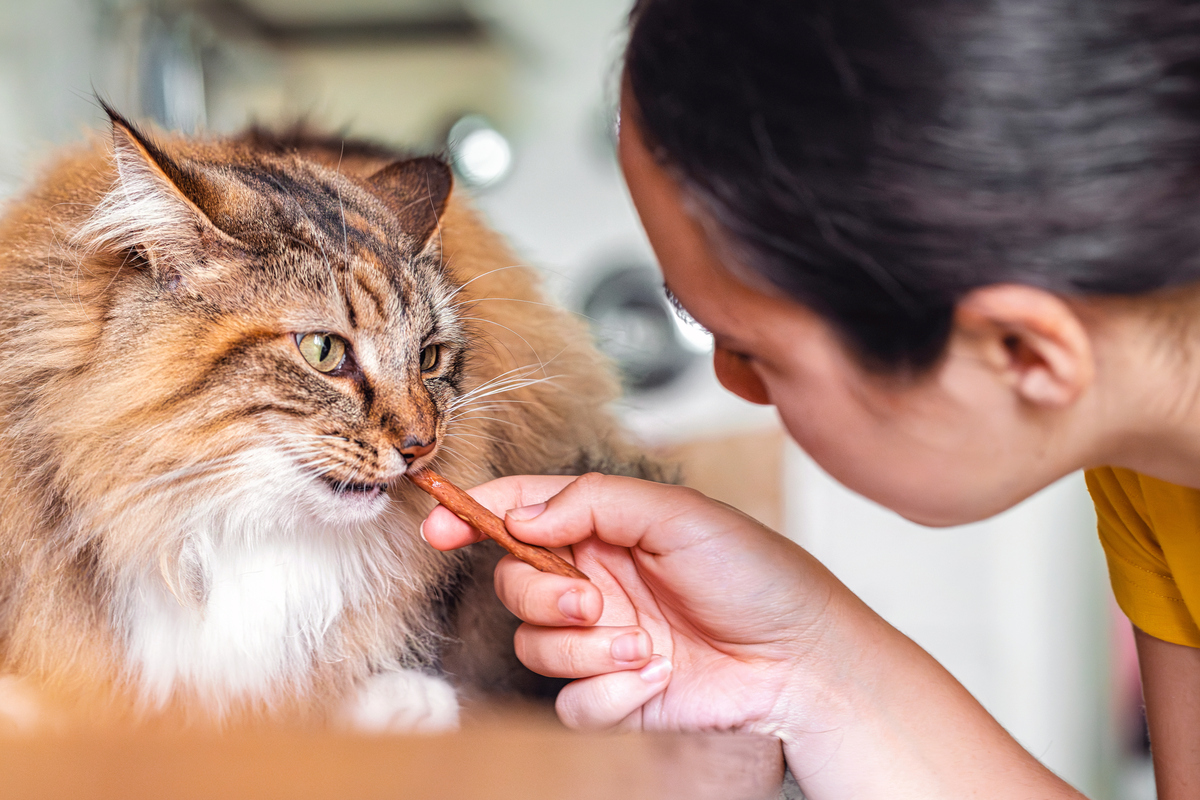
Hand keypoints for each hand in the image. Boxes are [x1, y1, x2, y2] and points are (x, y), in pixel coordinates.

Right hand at [422, 472, 839, 733]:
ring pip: (535, 645)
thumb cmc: (758, 577)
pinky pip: (569, 700)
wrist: (802, 663)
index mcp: (609, 529)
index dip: (477, 514)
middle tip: (595, 601)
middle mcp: (597, 581)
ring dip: (586, 647)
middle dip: (544, 595)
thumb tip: (523, 513)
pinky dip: (607, 692)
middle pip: (515, 582)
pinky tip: (653, 679)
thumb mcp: (681, 516)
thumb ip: (597, 501)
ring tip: (646, 646)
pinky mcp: (613, 694)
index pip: (526, 513)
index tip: (439, 524)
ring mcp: (602, 639)